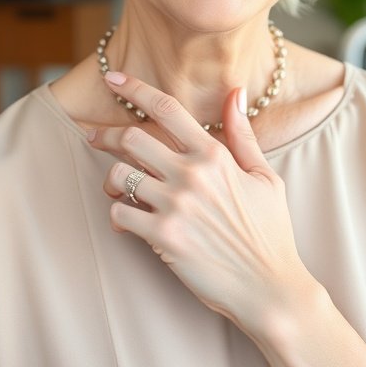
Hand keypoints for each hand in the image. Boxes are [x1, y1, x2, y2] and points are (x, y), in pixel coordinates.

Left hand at [88, 77, 306, 334]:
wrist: (270, 288)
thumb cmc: (270, 232)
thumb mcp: (264, 176)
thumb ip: (242, 134)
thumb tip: (234, 92)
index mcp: (215, 154)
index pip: (167, 109)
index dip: (135, 88)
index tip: (113, 78)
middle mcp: (193, 174)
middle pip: (132, 137)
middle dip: (107, 134)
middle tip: (95, 137)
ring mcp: (176, 206)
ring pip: (119, 175)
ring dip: (112, 179)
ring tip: (118, 187)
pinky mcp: (163, 238)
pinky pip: (120, 214)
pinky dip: (117, 214)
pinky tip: (127, 220)